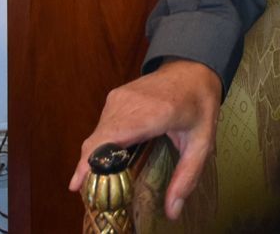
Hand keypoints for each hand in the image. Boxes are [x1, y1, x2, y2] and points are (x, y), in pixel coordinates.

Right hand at [66, 59, 221, 219]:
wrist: (193, 68)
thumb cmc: (198, 105)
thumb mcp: (202, 143)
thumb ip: (187, 176)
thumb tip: (172, 211)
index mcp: (153, 114)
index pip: (111, 139)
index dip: (90, 162)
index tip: (77, 185)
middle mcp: (130, 103)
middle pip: (97, 141)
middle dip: (90, 169)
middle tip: (94, 194)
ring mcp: (119, 98)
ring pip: (96, 135)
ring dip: (95, 158)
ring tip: (101, 181)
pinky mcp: (115, 97)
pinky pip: (101, 126)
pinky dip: (100, 145)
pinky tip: (109, 161)